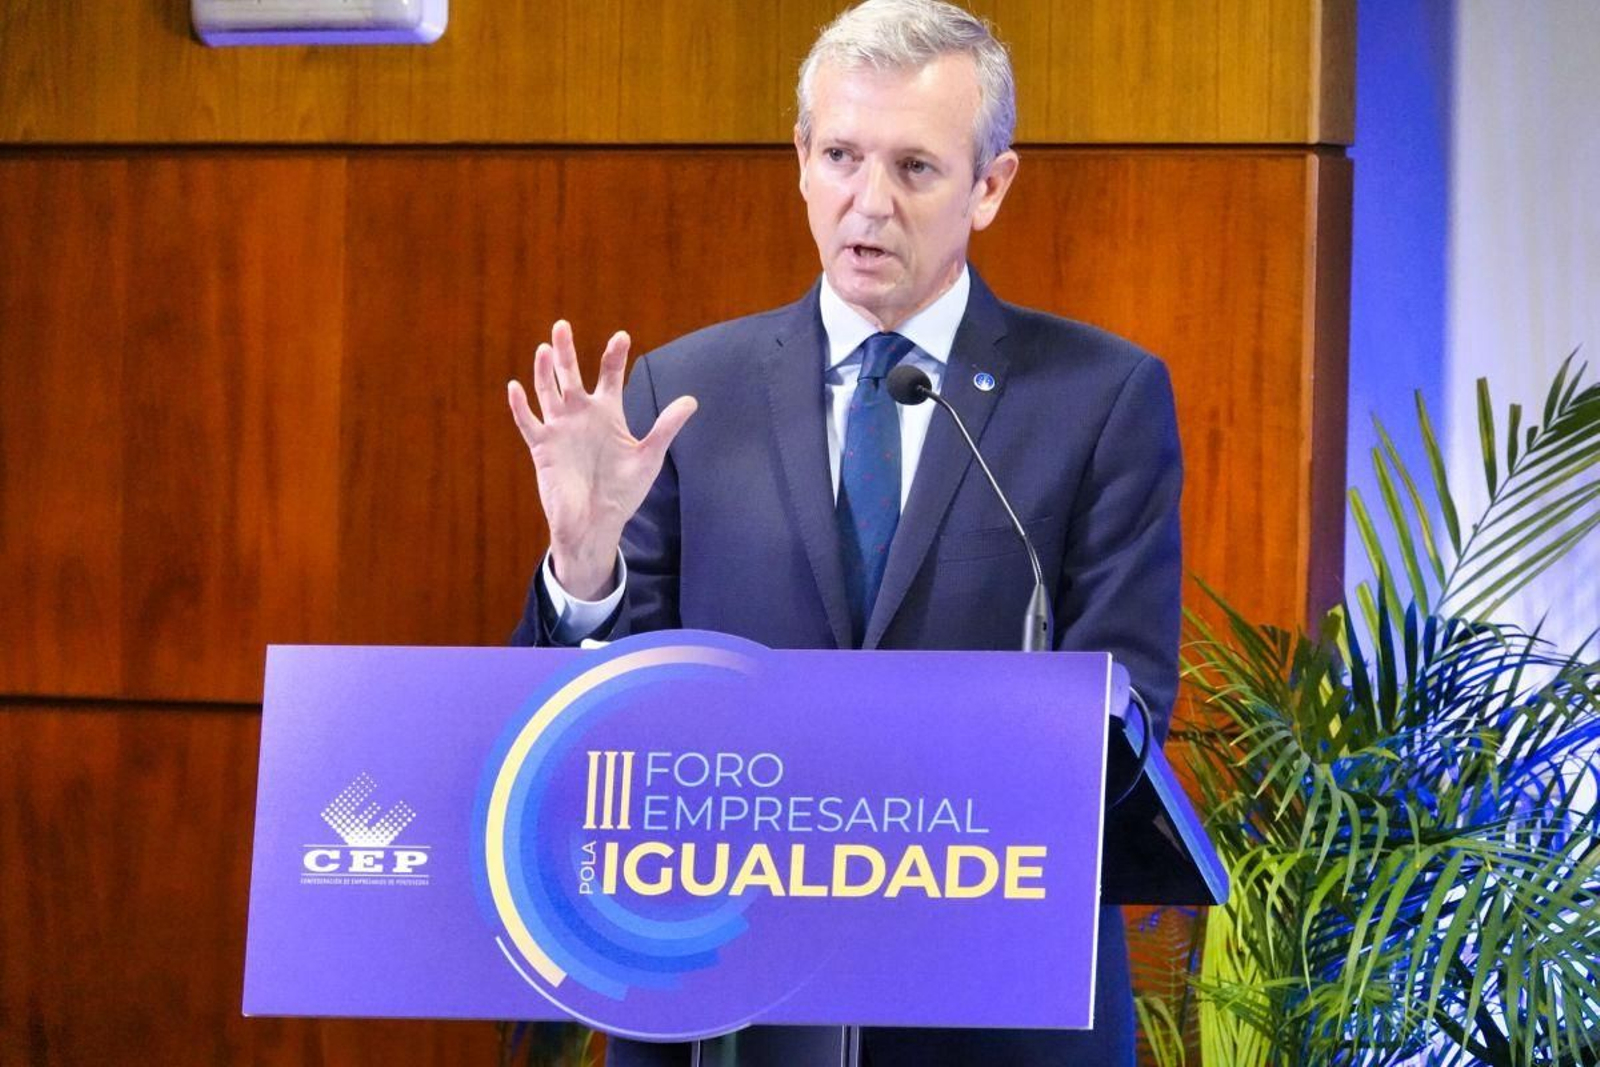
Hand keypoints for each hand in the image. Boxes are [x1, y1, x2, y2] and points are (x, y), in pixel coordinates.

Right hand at [508, 321, 696, 599]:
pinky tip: (515, 386)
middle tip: (563, 325)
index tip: (622, 336)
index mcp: (607, 413)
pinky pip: (529, 423)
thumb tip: (691, 400)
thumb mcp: (649, 457)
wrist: (597, 523)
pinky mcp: (543, 448)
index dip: (614, 356)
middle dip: (567, 351)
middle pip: (571, 375)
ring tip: (544, 349)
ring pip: (548, 392)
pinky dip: (521, 406)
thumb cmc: (623, 492)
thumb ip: (666, 427)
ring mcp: (560, 429)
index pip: (610, 376)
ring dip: (544, 372)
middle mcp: (581, 415)